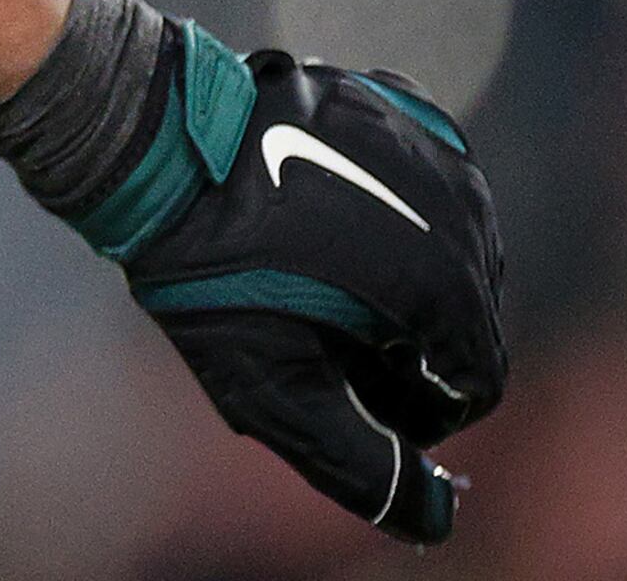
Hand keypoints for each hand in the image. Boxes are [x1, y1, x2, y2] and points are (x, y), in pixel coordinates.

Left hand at [108, 37, 508, 540]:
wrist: (151, 143)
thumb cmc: (203, 267)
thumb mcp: (269, 384)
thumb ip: (354, 459)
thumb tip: (428, 518)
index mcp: (442, 283)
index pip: (475, 380)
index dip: (420, 409)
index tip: (357, 397)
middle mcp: (462, 210)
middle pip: (469, 315)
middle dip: (413, 347)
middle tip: (327, 342)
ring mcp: (436, 150)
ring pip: (454, 247)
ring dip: (405, 279)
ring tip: (323, 283)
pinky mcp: (404, 108)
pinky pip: (427, 180)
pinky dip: (396, 210)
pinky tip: (331, 220)